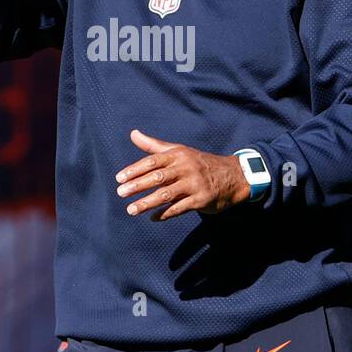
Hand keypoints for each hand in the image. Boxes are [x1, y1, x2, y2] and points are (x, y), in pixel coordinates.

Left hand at [114, 129, 250, 220]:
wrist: (232, 176)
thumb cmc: (198, 163)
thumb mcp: (178, 151)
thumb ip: (153, 145)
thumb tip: (133, 134)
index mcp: (178, 155)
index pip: (152, 161)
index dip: (135, 169)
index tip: (120, 178)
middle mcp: (186, 168)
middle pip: (157, 177)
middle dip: (137, 186)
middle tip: (120, 193)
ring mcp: (194, 184)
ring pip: (166, 194)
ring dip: (147, 203)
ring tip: (131, 210)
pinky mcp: (201, 200)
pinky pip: (179, 208)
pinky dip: (165, 214)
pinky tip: (153, 218)